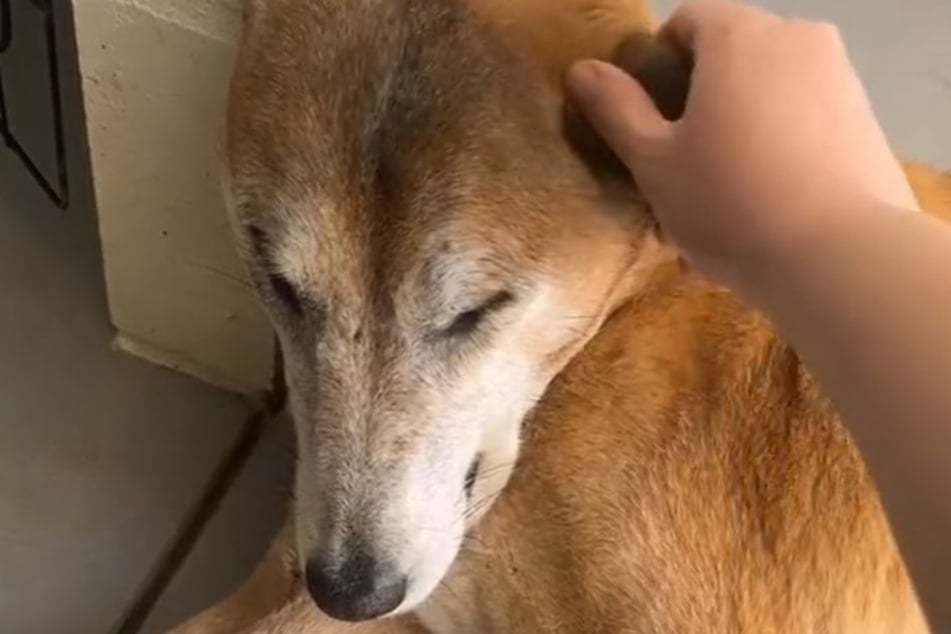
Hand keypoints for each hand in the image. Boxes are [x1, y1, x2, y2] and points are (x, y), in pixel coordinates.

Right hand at [566, 0, 917, 288]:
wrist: (841, 259)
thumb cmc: (730, 201)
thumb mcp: (654, 162)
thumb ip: (616, 109)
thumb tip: (582, 69)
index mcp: (741, 37)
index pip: (689, 19)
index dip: (659, 61)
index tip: (649, 117)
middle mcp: (798, 40)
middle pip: (733, 59)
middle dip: (701, 107)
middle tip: (680, 172)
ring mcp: (841, 80)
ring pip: (769, 98)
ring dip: (737, 139)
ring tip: (720, 210)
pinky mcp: (867, 125)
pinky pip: (805, 128)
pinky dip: (778, 158)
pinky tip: (764, 218)